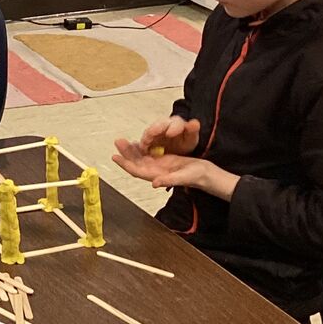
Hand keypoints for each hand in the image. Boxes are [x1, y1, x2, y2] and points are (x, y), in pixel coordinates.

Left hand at [111, 142, 237, 200]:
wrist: (206, 174)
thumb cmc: (197, 176)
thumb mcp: (184, 177)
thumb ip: (169, 180)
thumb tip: (154, 183)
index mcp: (158, 176)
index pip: (137, 170)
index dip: (125, 164)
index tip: (115, 157)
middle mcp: (155, 171)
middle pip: (136, 162)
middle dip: (126, 153)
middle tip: (118, 141)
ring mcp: (159, 166)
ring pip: (141, 158)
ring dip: (132, 150)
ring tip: (123, 141)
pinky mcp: (164, 160)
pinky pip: (149, 154)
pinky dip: (142, 148)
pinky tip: (138, 142)